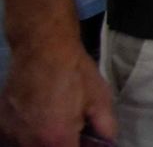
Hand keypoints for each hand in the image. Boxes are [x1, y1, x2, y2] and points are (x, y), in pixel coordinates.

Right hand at [0, 38, 116, 146]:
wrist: (43, 48)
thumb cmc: (74, 72)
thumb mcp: (100, 98)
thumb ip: (105, 128)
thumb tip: (108, 142)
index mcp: (56, 138)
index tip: (82, 139)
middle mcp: (29, 142)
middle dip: (61, 143)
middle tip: (70, 128)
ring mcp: (11, 133)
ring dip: (42, 141)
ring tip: (54, 119)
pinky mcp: (1, 124)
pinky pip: (15, 139)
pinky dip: (27, 135)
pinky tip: (38, 117)